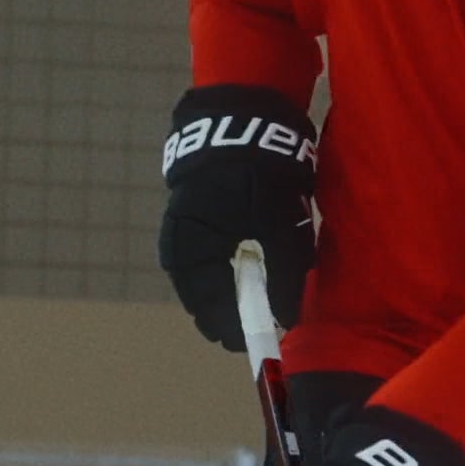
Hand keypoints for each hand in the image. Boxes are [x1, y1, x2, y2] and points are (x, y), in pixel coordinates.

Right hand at [158, 84, 316, 351]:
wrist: (242, 124)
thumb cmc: (262, 181)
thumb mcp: (281, 232)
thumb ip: (283, 280)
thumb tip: (286, 319)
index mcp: (195, 257)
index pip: (211, 313)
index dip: (236, 331)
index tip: (258, 341)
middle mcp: (178, 250)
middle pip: (203, 300)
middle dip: (230, 313)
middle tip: (257, 321)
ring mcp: (178, 233)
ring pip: (201, 281)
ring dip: (225, 292)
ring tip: (251, 298)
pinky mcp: (186, 219)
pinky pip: (201, 259)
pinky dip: (220, 269)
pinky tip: (240, 269)